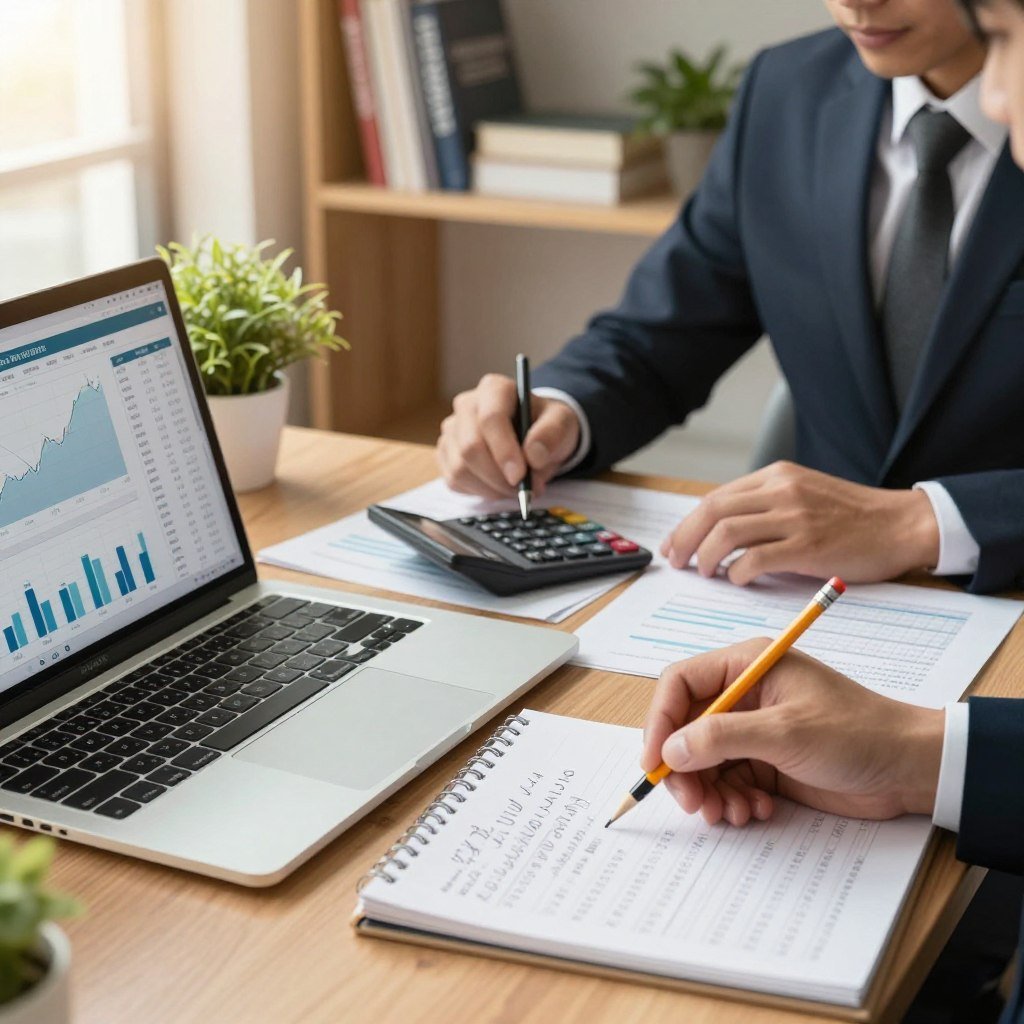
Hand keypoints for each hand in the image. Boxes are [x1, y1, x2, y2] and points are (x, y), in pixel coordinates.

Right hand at [437, 374, 580, 499]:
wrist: (534, 437)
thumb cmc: (545, 425)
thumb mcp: (562, 423)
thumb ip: (552, 434)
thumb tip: (534, 455)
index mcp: (494, 389)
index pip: (490, 418)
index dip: (504, 450)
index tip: (520, 475)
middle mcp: (466, 405)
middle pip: (471, 447)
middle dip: (498, 476)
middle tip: (523, 490)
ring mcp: (453, 430)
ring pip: (460, 468)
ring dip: (491, 488)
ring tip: (515, 488)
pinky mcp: (446, 454)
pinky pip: (455, 481)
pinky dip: (480, 491)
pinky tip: (498, 485)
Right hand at [641, 638, 943, 825]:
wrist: (909, 769)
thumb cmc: (857, 733)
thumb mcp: (785, 732)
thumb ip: (722, 737)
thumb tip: (671, 749)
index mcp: (746, 666)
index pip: (680, 684)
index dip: (659, 721)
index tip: (654, 762)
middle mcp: (743, 694)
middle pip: (685, 727)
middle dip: (684, 768)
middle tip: (694, 803)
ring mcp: (753, 729)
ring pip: (703, 760)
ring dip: (709, 791)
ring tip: (732, 814)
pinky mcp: (765, 760)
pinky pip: (727, 780)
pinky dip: (732, 800)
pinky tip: (756, 810)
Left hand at [660, 461, 939, 585]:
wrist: (903, 524)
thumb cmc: (854, 516)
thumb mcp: (804, 494)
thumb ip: (766, 505)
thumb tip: (721, 531)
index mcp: (776, 476)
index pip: (716, 497)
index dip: (688, 523)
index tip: (675, 543)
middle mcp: (781, 490)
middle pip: (712, 511)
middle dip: (686, 538)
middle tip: (677, 561)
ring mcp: (794, 516)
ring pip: (727, 532)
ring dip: (707, 556)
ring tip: (705, 572)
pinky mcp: (808, 545)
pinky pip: (755, 558)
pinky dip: (737, 572)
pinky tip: (738, 580)